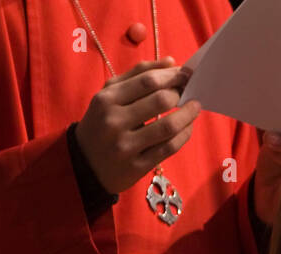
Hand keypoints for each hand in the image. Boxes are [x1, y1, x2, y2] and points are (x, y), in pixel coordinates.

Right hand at [74, 57, 199, 194]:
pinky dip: (184, 135)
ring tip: (195, 107)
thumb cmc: (101, 122)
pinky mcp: (137, 166)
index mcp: (107, 99)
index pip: (147, 81)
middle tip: (191, 90)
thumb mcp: (109, 95)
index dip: (172, 76)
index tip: (187, 73)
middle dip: (181, 93)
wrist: (85, 164)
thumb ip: (137, 75)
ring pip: (168, 127)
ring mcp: (126, 146)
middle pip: (160, 101)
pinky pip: (168, 148)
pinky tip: (188, 127)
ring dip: (188, 115)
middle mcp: (114, 121)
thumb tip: (170, 62)